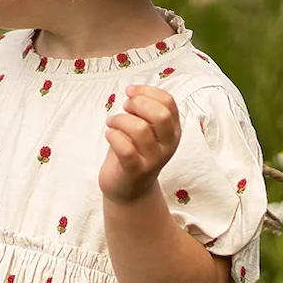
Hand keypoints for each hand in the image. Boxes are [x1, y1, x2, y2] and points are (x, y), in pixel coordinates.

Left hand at [99, 86, 180, 204]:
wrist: (129, 190)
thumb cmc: (134, 153)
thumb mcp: (146, 130)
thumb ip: (145, 112)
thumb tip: (133, 92)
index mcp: (173, 131)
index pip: (168, 102)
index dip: (147, 91)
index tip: (130, 92)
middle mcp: (167, 145)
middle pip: (160, 115)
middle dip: (137, 104)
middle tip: (124, 108)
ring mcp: (153, 160)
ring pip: (140, 130)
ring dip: (120, 120)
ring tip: (112, 123)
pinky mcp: (136, 171)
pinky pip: (126, 149)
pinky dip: (114, 137)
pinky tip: (109, 135)